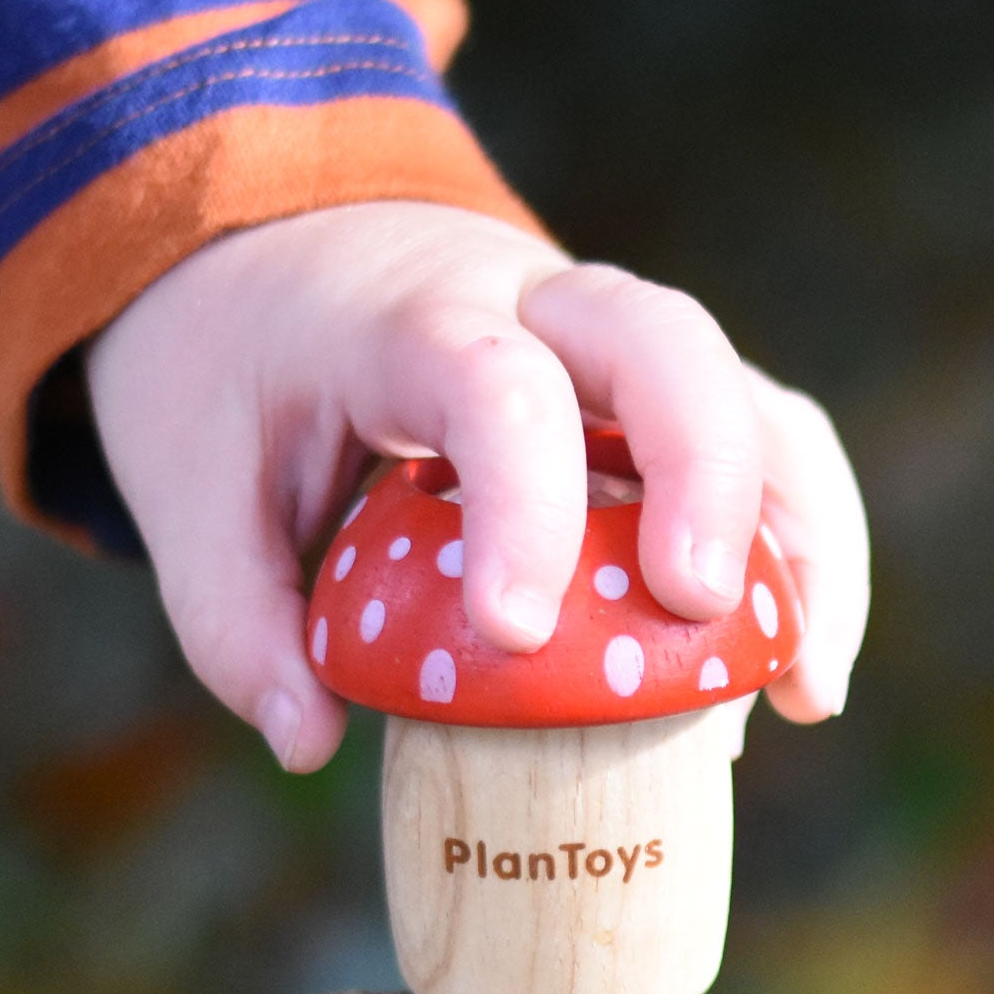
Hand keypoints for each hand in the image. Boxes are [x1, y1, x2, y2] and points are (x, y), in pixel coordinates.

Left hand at [85, 200, 868, 770]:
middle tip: (698, 614)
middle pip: (665, 343)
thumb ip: (234, 619)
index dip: (521, 504)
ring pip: (743, 392)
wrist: (269, 250)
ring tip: (805, 685)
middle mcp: (530, 306)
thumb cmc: (230, 374)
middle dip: (704, 476)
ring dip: (796, 530)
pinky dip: (797, 546)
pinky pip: (755, 444)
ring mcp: (603, 345)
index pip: (492, 384)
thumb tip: (308, 743)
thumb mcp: (188, 488)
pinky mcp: (642, 395)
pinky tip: (796, 675)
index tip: (516, 634)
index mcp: (406, 318)